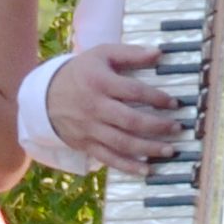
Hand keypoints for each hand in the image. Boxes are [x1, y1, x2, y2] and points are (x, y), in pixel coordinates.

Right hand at [46, 41, 184, 170]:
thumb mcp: (102, 55)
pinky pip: (109, 158)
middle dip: (157, 126)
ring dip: (148, 149)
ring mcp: (89, 129)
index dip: (156, 98)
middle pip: (130, 121)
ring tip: (170, 150)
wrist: (46, 96)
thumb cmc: (81, 73)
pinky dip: (128, 166)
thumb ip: (130, 53)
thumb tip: (159, 53)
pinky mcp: (86, 144)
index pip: (133, 91)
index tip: (174, 103)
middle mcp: (94, 107)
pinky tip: (147, 170)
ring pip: (122, 143)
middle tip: (177, 128)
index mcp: (99, 82)